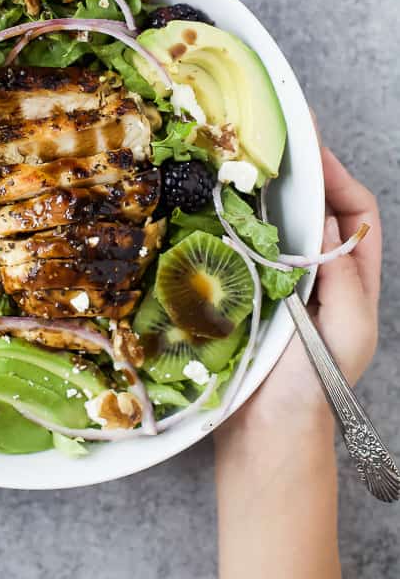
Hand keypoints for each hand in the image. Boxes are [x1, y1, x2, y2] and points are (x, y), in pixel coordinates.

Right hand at [216, 146, 380, 449]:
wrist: (267, 437)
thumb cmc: (313, 391)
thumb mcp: (347, 333)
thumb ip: (346, 280)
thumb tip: (332, 225)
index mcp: (354, 282)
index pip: (357, 215)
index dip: (338, 177)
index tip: (312, 150)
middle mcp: (321, 277)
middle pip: (319, 211)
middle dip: (303, 174)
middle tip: (275, 141)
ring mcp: (283, 285)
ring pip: (282, 226)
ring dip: (269, 195)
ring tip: (247, 165)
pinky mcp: (250, 295)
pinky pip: (248, 250)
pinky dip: (240, 225)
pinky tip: (221, 210)